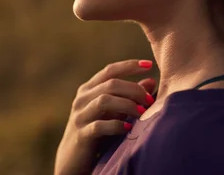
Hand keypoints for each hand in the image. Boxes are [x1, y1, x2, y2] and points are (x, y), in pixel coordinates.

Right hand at [53, 59, 155, 174]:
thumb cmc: (98, 132)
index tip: (148, 64)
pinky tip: (128, 127)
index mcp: (89, 89)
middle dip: (134, 89)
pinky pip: (99, 126)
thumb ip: (129, 96)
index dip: (129, 65)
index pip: (109, 70)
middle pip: (111, 84)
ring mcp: (80, 116)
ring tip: (143, 113)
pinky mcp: (81, 134)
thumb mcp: (114, 112)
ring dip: (127, 105)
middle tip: (150, 99)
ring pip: (104, 101)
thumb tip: (151, 81)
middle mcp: (82, 99)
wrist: (72, 159)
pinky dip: (116, 125)